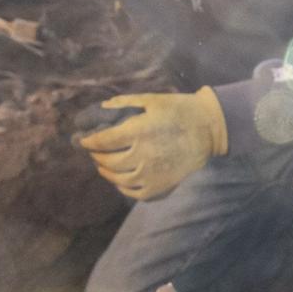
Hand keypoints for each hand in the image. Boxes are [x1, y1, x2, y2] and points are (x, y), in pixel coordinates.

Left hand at [76, 89, 227, 200]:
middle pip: (107, 160)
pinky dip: (121, 186)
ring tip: (103, 164)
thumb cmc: (179, 110)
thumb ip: (123, 103)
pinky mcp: (159, 187)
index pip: (102, 141)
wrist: (209, 129)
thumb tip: (101, 109)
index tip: (83, 140)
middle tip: (93, 151)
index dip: (88, 142)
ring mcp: (150, 174)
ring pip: (116, 178)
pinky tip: (119, 179)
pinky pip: (133, 192)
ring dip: (105, 171)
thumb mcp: (151, 99)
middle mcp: (142, 155)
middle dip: (96, 155)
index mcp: (138, 131)